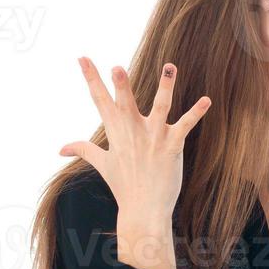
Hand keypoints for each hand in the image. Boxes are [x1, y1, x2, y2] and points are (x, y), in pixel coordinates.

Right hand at [59, 58, 211, 268]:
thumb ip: (84, 150)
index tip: (83, 57)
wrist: (143, 211)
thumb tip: (61, 148)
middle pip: (125, 103)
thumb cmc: (124, 185)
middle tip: (117, 67)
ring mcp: (153, 139)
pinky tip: (207, 100)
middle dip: (121, 86)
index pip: (100, 100)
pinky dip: (196, 113)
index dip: (91, 78)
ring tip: (170, 66)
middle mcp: (133, 132)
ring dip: (166, 87)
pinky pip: (185, 126)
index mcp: (115, 132)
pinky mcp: (172, 146)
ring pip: (160, 107)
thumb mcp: (103, 164)